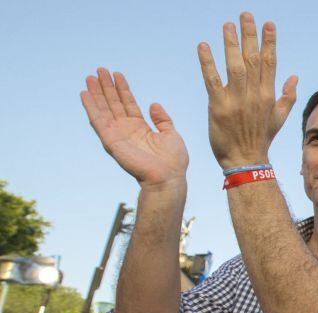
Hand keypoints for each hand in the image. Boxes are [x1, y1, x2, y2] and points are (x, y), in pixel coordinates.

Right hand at [81, 69, 188, 187]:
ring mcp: (118, 135)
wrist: (168, 177)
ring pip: (104, 109)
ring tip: (90, 76)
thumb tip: (154, 104)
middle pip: (113, 104)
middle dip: (106, 87)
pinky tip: (84, 94)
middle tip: (99, 69)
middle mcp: (126, 130)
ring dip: (96, 93)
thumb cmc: (172, 162)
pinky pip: (98, 121)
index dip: (122, 89)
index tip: (117, 74)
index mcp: (140, 128)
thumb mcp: (171, 134)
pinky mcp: (111, 141)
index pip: (128, 103)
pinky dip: (91, 107)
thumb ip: (162, 119)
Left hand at [198, 12, 297, 168]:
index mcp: (268, 96)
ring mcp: (236, 100)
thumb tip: (294, 77)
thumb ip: (287, 97)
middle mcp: (253, 95)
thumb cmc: (261, 139)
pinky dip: (207, 62)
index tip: (268, 24)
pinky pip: (212, 80)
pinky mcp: (218, 107)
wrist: (245, 160)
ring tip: (228, 24)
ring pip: (235, 66)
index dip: (269, 42)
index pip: (270, 63)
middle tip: (246, 15)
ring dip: (230, 43)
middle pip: (253, 59)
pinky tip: (203, 46)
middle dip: (250, 36)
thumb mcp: (278, 119)